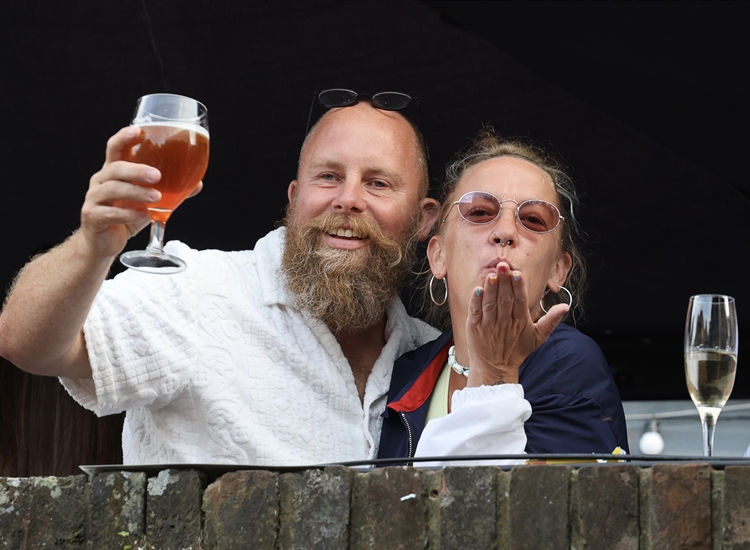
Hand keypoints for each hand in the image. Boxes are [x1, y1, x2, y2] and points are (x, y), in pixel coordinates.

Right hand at [79, 126, 161, 257]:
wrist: (105, 243)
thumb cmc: (126, 215)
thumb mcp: (149, 202)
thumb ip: (169, 191)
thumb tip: (197, 184)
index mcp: (113, 172)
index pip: (115, 148)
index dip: (123, 137)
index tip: (137, 130)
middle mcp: (100, 181)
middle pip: (115, 168)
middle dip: (137, 170)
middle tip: (157, 176)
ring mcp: (94, 199)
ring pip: (112, 189)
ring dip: (136, 192)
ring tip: (156, 198)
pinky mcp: (92, 217)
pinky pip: (109, 213)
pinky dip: (128, 214)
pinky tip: (143, 215)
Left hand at [464, 262, 568, 386]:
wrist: (495, 369)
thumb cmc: (517, 351)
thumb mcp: (538, 338)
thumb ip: (551, 321)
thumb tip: (566, 307)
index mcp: (520, 322)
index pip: (520, 302)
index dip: (519, 288)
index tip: (517, 274)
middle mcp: (504, 323)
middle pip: (505, 299)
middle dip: (504, 282)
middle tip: (503, 265)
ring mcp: (488, 325)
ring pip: (490, 304)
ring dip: (491, 289)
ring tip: (492, 275)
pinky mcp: (475, 328)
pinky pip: (475, 311)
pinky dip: (476, 300)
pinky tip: (478, 289)